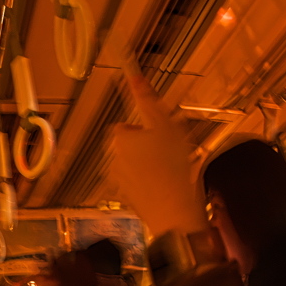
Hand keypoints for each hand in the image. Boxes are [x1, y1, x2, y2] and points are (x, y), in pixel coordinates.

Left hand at [110, 61, 206, 237]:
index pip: (126, 127)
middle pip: (130, 146)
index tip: (163, 135)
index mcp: (118, 139)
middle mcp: (111, 159)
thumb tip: (134, 76)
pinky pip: (140, 184)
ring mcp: (118, 181)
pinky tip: (169, 185)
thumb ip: (148, 100)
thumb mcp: (165, 125)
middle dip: (148, 146)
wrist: (174, 210)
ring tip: (174, 168)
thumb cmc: (172, 163)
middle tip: (172, 151)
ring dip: (150, 164)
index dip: (145, 129)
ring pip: (135, 165)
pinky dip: (151, 182)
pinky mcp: (128, 199)